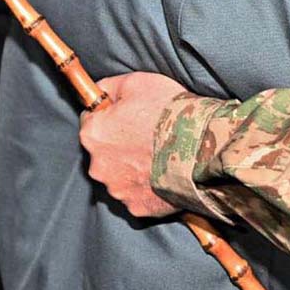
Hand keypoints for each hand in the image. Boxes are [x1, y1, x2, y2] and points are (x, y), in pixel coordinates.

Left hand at [79, 71, 187, 217]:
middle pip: (104, 150)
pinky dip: (147, 184)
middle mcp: (98, 166)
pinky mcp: (136, 206)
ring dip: (133, 165)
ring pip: (119, 174)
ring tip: (158, 152)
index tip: (128, 113)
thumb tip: (99, 93)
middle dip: (120, 142)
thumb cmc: (168, 111)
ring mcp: (117, 189)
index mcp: (93, 134)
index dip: (110, 114)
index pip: (90, 120)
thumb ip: (109, 87)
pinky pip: (137, 193)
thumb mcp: (136, 82)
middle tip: (147, 132)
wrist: (200, 146)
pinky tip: (163, 171)